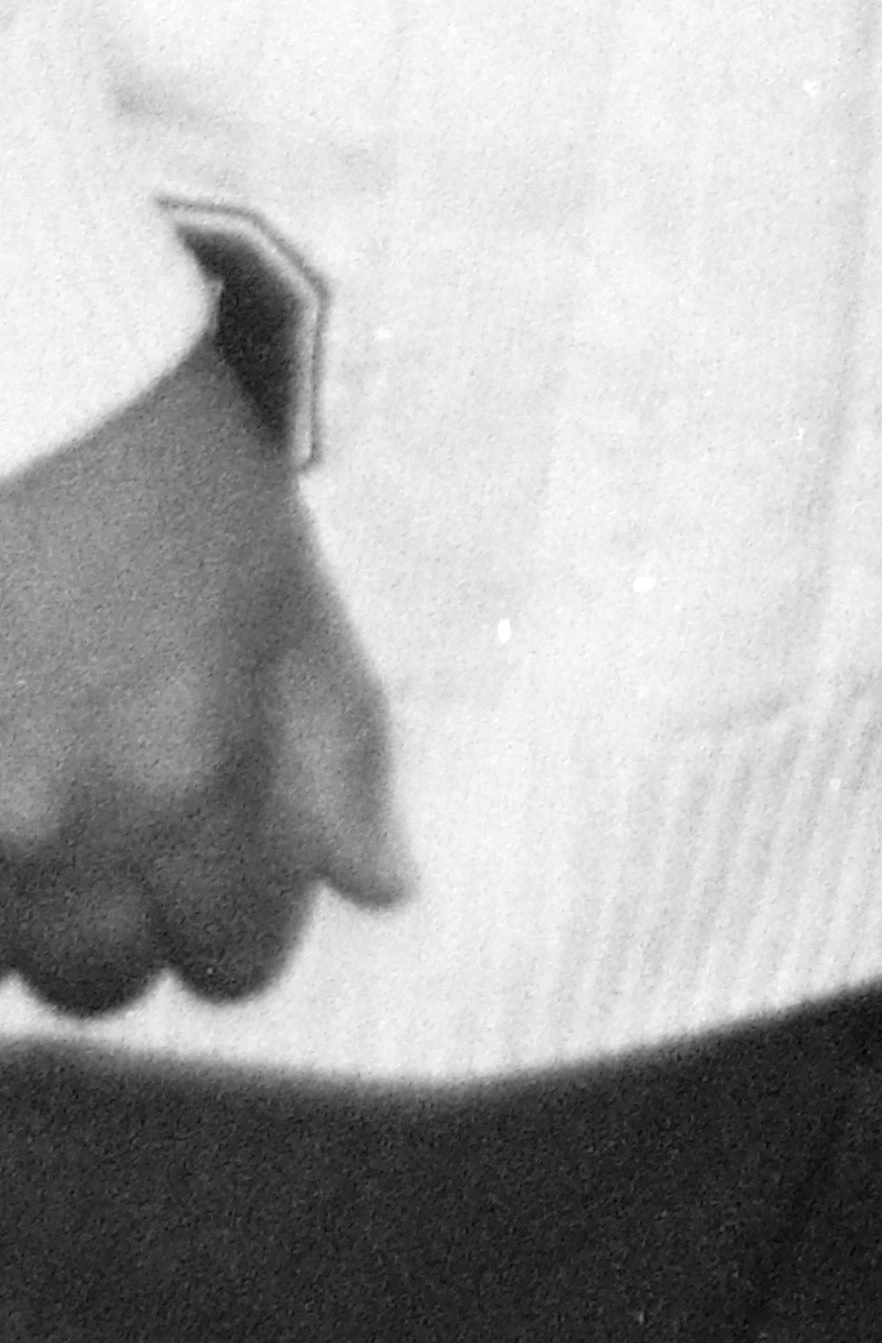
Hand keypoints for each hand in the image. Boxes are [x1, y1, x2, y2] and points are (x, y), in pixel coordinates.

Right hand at [0, 337, 406, 1017]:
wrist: (1, 362)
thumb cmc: (147, 438)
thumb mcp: (280, 569)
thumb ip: (333, 741)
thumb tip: (383, 883)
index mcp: (189, 771)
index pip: (236, 954)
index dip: (240, 905)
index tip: (227, 849)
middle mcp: (59, 826)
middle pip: (105, 980)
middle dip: (126, 917)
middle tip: (122, 807)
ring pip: (5, 955)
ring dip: (28, 894)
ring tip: (41, 764)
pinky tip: (0, 743)